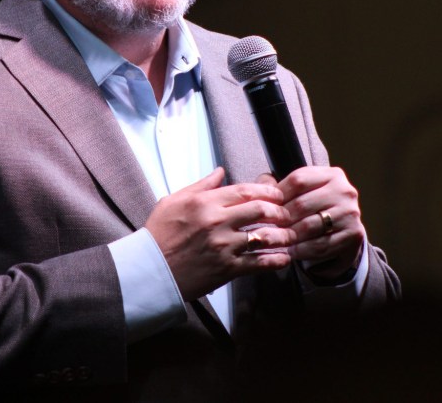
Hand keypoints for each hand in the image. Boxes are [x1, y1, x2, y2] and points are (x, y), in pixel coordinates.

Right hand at [145, 168, 296, 300]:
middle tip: (286, 214)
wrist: (150, 270)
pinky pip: (258, 263)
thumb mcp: (173, 201)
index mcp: (205, 203)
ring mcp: (224, 246)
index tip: (276, 193)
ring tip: (291, 235)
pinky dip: (275, 260)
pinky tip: (284, 258)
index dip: (267, 190)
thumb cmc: (159, 235)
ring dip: (282, 235)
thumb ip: (200, 186)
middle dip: (279, 210)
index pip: (245, 190)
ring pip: (264, 236)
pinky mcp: (227, 268)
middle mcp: (217, 222)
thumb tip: (220, 172)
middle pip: (260, 209)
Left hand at [267, 166, 365, 280]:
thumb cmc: (314, 207)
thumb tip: (256, 189)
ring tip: (276, 240)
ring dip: (289, 236)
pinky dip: (302, 250)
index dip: (278, 194)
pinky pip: (321, 245)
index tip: (264, 207)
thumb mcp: (300, 192)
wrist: (341, 231)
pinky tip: (291, 251)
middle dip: (281, 218)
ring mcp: (351, 212)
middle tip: (266, 228)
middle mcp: (345, 191)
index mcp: (331, 174)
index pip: (297, 179)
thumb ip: (277, 186)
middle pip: (302, 204)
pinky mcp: (354, 234)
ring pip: (310, 226)